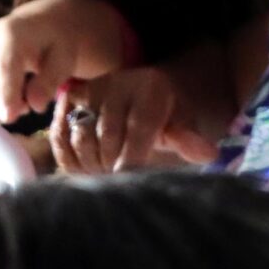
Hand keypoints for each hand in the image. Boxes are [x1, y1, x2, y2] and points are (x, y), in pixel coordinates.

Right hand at [0, 0, 130, 125]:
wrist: (37, 26)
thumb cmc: (55, 44)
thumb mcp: (65, 58)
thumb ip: (50, 81)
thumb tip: (35, 106)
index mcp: (11, 32)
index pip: (3, 68)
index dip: (6, 96)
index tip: (10, 118)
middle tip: (23, 108)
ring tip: (8, 105)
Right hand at [49, 66, 217, 173]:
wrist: (142, 88)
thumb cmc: (165, 113)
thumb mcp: (181, 123)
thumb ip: (188, 140)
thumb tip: (208, 154)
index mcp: (151, 87)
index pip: (139, 127)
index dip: (133, 158)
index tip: (128, 181)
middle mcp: (117, 82)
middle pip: (107, 135)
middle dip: (111, 165)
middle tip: (115, 186)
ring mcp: (89, 89)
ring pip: (80, 136)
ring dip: (90, 164)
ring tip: (101, 180)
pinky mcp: (68, 98)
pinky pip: (59, 134)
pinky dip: (68, 158)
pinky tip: (81, 173)